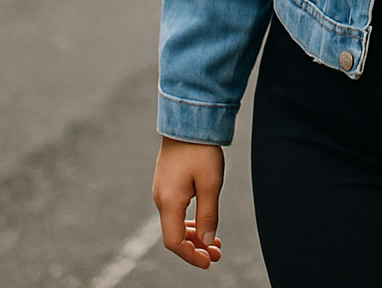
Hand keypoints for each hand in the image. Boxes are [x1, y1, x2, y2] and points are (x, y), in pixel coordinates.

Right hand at [152, 137, 224, 267]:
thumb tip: (208, 241)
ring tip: (214, 241)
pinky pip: (175, 209)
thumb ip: (208, 214)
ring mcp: (162, 190)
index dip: (191, 255)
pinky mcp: (166, 182)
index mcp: (169, 202)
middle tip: (217, 254)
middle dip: (195, 247)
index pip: (174, 242)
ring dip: (194, 234)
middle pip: (174, 234)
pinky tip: (202, 221)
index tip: (209, 262)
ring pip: (175, 222)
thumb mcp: (211, 182)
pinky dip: (189, 220)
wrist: (187, 121)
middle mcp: (160, 199)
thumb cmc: (201, 150)